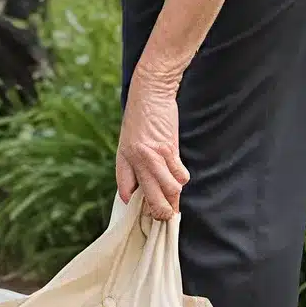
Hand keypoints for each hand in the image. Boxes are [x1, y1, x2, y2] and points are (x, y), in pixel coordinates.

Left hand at [115, 68, 189, 220]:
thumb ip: (129, 168)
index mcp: (123, 158)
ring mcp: (154, 155)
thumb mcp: (126, 142)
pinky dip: (182, 178)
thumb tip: (131, 195)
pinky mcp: (170, 148)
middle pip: (153, 199)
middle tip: (168, 215)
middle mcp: (137, 160)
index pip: (126, 191)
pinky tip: (178, 174)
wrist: (150, 92)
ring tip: (174, 196)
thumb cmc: (138, 117)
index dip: (138, 208)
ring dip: (175, 197)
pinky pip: (180, 174)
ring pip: (171, 190)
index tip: (149, 214)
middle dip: (163, 212)